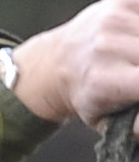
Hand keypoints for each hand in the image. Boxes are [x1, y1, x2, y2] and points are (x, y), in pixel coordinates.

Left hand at [14, 3, 138, 123]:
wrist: (55, 62)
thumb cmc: (87, 92)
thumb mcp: (104, 118)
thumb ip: (133, 124)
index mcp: (104, 81)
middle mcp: (107, 47)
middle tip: (136, 74)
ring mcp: (115, 21)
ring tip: (133, 58)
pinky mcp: (123, 2)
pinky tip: (136, 38)